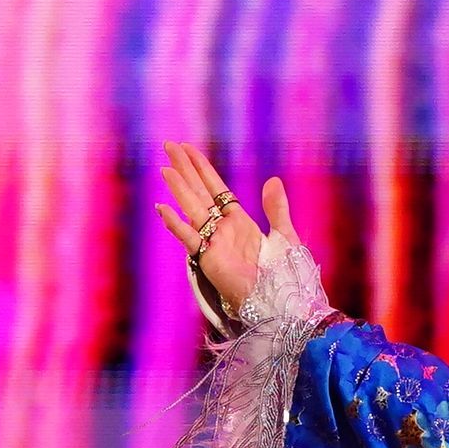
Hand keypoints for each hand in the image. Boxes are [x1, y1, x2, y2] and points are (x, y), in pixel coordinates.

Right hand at [156, 143, 287, 319]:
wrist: (281, 301)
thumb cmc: (284, 274)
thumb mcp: (284, 234)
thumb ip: (276, 208)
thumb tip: (272, 180)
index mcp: (239, 221)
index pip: (215, 188)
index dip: (202, 168)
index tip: (188, 149)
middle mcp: (222, 229)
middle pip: (199, 192)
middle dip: (184, 169)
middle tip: (168, 146)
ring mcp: (213, 243)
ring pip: (192, 210)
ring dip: (179, 190)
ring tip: (165, 169)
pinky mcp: (208, 259)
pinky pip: (189, 239)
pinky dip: (176, 224)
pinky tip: (163, 208)